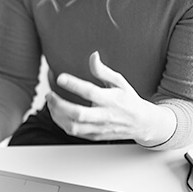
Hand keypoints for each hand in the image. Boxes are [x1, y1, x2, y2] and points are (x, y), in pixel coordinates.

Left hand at [46, 51, 174, 145]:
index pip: (90, 92)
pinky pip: (74, 132)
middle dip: (60, 105)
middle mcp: (105, 115)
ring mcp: (99, 128)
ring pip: (73, 127)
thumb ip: (103, 71)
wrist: (142, 123)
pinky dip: (61, 123)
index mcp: (111, 99)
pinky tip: (57, 113)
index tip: (60, 78)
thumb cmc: (129, 100)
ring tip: (51, 103)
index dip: (74, 84)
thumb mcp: (120, 82)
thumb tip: (93, 56)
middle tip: (50, 94)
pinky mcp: (95, 136)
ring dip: (57, 115)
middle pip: (78, 114)